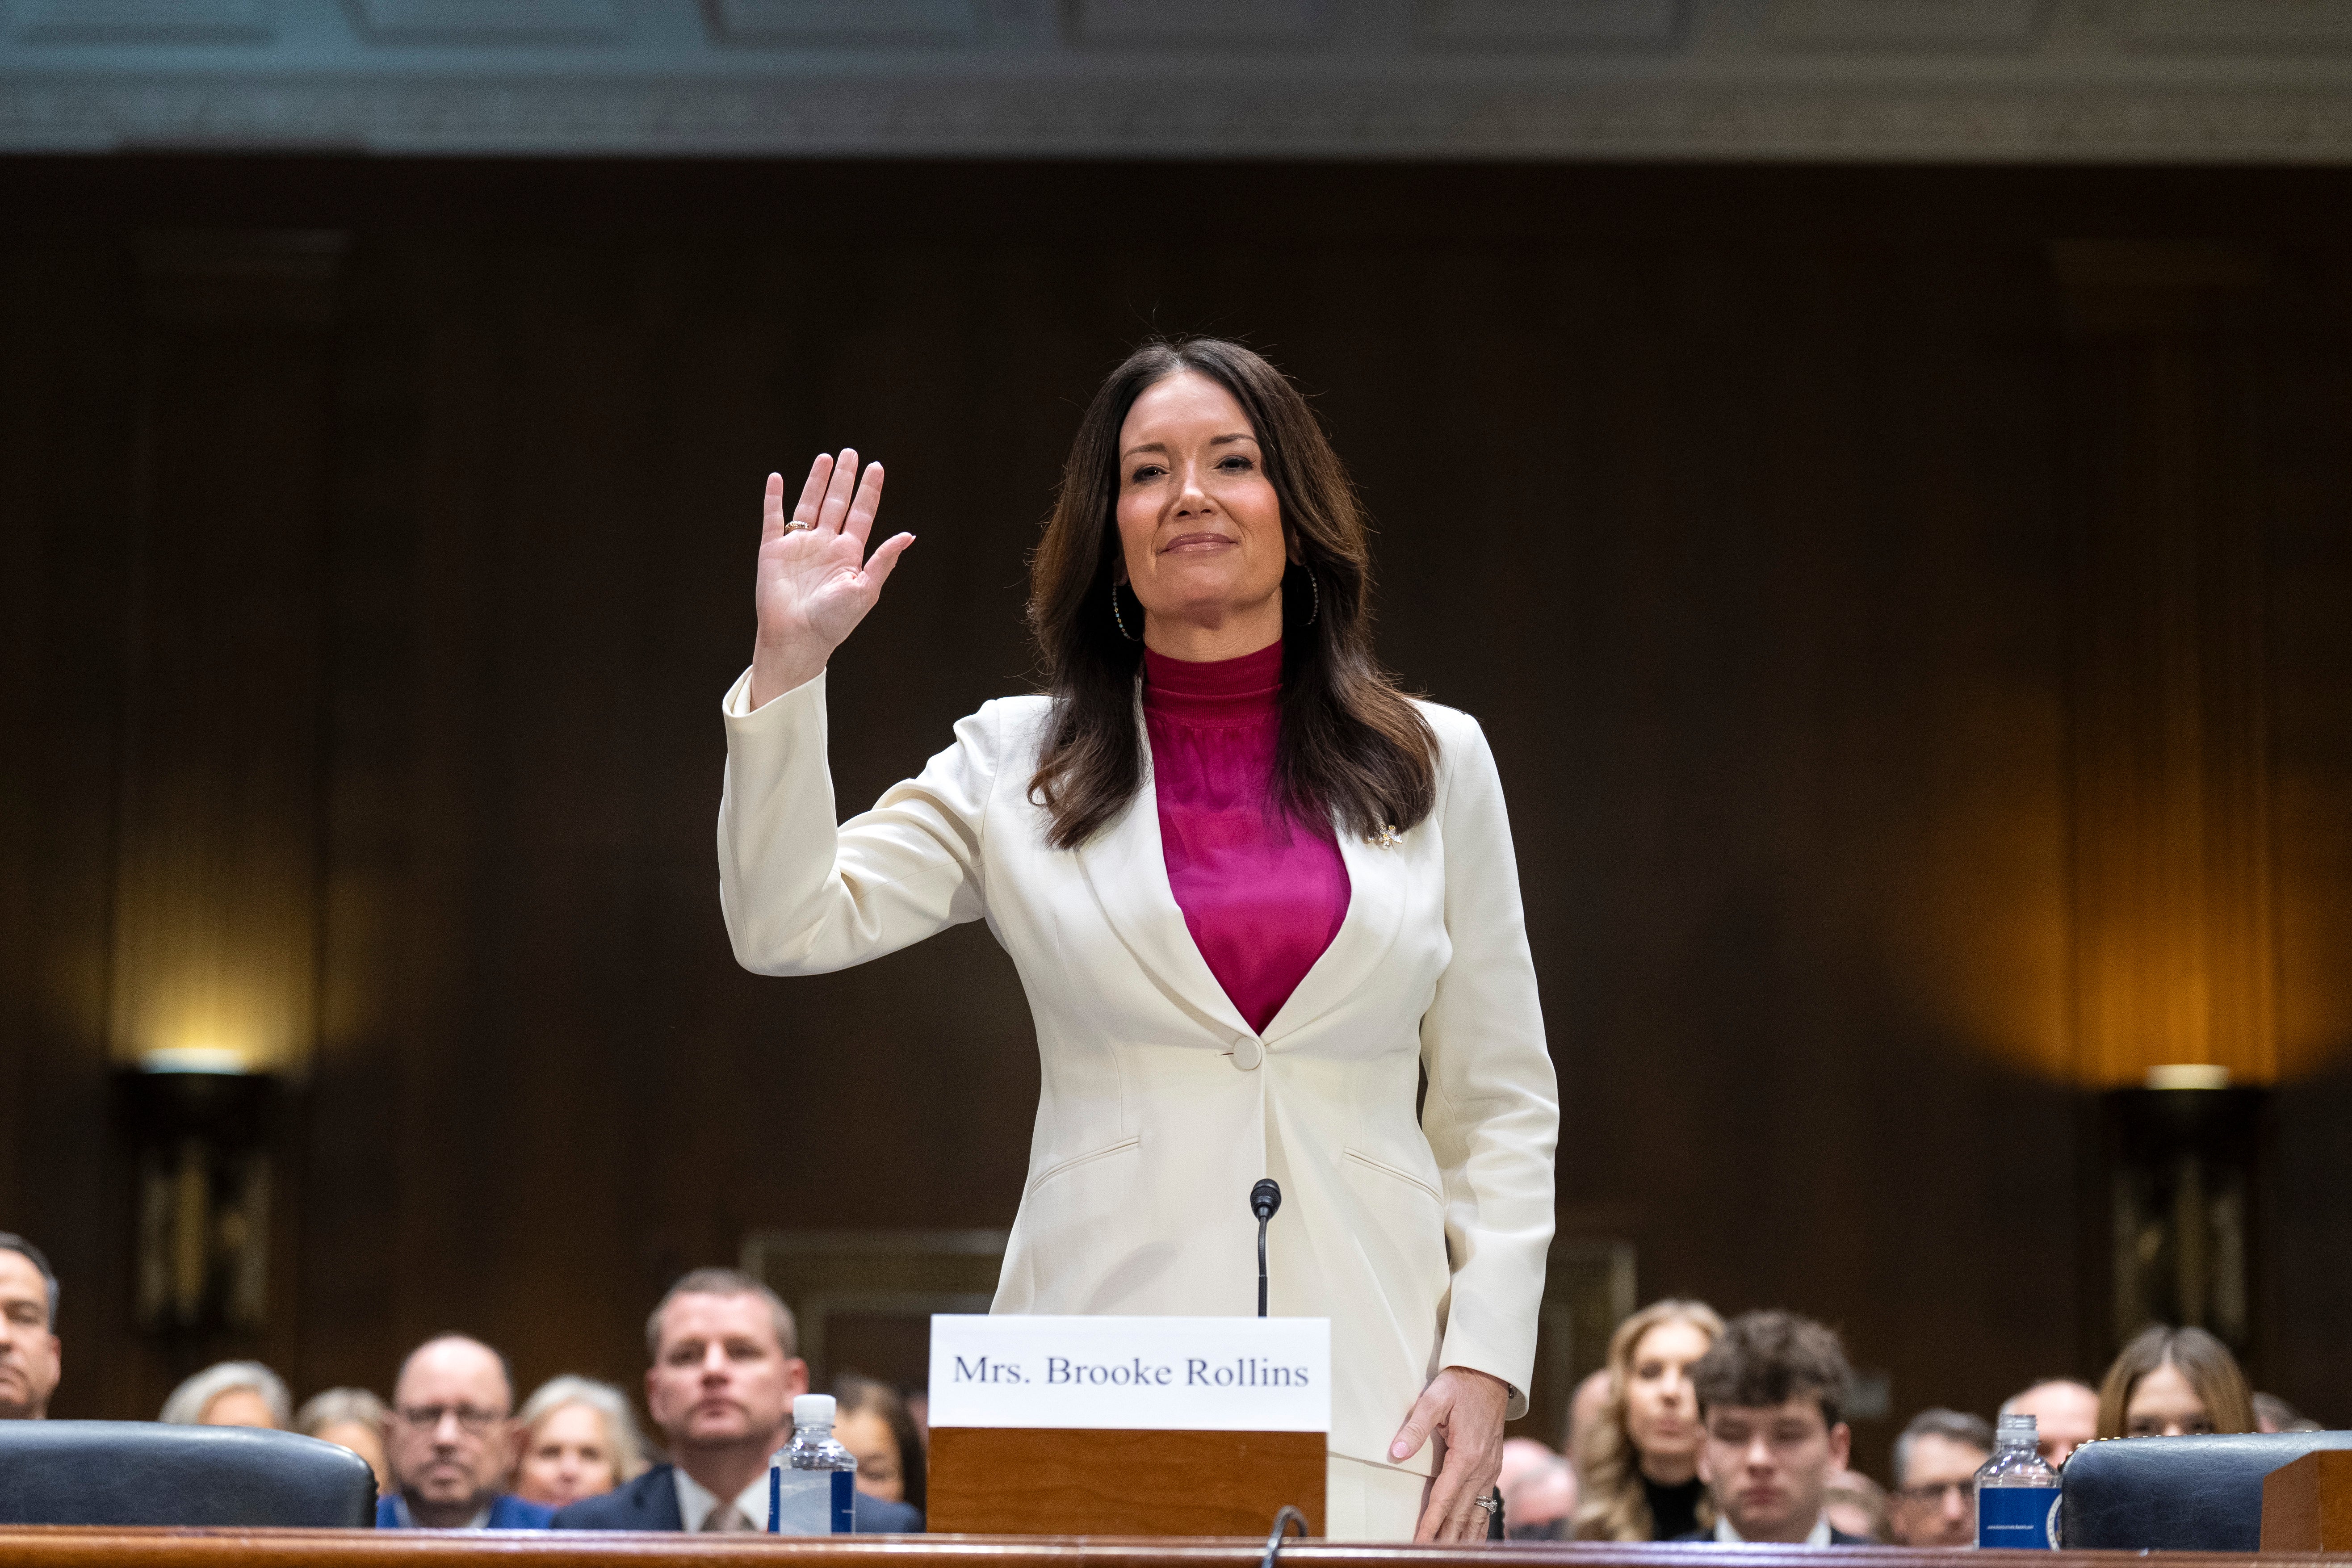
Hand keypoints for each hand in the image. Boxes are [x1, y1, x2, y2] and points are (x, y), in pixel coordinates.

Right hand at [748, 449, 914, 706]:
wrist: (798, 638)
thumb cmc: (834, 622)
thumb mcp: (865, 590)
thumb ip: (884, 560)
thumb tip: (909, 535)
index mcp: (849, 554)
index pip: (862, 514)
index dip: (869, 491)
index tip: (876, 467)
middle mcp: (825, 545)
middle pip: (837, 502)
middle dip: (844, 478)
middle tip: (850, 453)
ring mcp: (799, 545)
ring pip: (809, 504)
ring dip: (816, 481)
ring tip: (825, 458)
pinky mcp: (773, 550)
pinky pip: (773, 518)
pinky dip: (773, 498)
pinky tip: (777, 478)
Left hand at [1390, 1365, 1508, 1542]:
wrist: (1491, 1374)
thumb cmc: (1460, 1384)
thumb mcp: (1435, 1398)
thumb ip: (1415, 1425)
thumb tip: (1396, 1451)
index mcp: (1466, 1455)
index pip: (1444, 1499)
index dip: (1431, 1524)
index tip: (1419, 1544)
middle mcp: (1481, 1468)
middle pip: (1461, 1513)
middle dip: (1445, 1539)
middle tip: (1429, 1557)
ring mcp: (1490, 1470)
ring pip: (1477, 1513)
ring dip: (1464, 1538)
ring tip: (1451, 1557)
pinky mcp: (1494, 1467)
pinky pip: (1487, 1504)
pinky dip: (1480, 1525)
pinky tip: (1474, 1539)